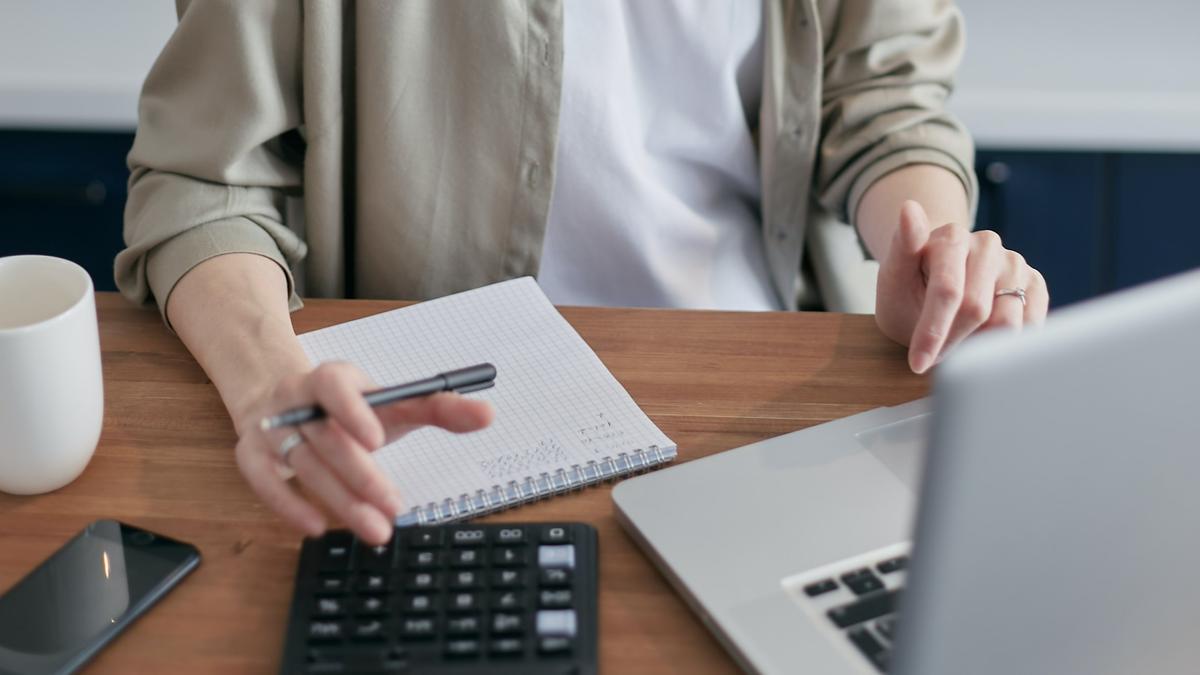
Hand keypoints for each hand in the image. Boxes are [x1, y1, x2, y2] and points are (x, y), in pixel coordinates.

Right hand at [234, 362, 493, 543]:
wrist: (287, 401)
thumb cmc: (351, 408)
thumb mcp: (393, 403)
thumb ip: (438, 408)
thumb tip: (488, 414)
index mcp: (330, 378)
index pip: (335, 386)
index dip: (353, 411)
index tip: (378, 441)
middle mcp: (295, 400)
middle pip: (325, 439)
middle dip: (361, 476)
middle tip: (394, 506)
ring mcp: (271, 427)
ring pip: (302, 465)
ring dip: (339, 500)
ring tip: (376, 529)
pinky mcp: (251, 454)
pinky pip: (264, 482)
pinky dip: (288, 505)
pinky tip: (317, 528)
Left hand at [875, 201, 1048, 372]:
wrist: (933, 289)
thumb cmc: (908, 289)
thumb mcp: (893, 276)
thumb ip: (901, 247)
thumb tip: (909, 207)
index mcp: (952, 236)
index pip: (947, 290)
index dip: (933, 332)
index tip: (917, 364)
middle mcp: (988, 245)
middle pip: (978, 310)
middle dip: (952, 342)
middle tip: (934, 355)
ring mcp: (1014, 264)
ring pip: (1008, 322)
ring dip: (978, 344)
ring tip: (957, 339)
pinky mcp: (1033, 284)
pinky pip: (1031, 325)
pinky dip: (1006, 343)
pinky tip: (983, 338)